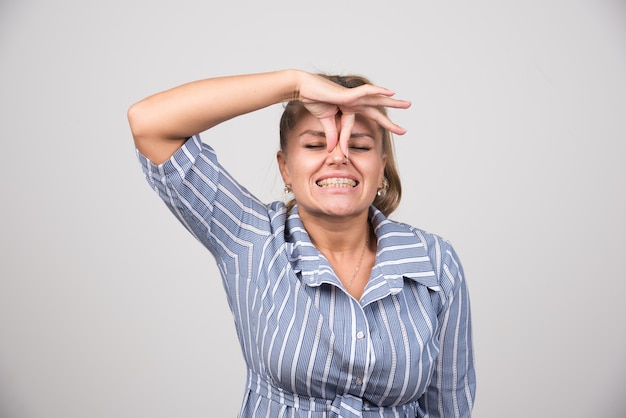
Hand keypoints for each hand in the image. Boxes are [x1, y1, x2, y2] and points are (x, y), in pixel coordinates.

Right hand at [297, 73, 411, 154]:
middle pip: (376, 112)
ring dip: (392, 102)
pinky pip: (366, 91)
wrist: (303, 89)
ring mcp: (352, 97)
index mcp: (350, 109)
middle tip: (403, 131)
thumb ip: (333, 134)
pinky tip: (390, 91)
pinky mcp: (348, 94)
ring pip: (377, 100)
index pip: (361, 124)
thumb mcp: (326, 122)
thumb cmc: (314, 100)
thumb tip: (334, 150)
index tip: (351, 151)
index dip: (354, 139)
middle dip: (390, 121)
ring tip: (407, 105)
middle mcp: (354, 102)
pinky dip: (378, 91)